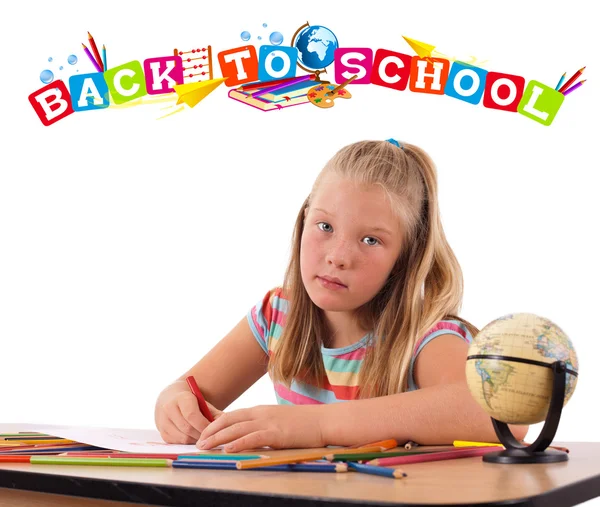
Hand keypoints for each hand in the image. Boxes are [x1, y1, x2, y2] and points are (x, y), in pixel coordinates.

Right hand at [155, 380, 223, 443]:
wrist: (171, 399)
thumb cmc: (192, 402)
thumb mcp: (203, 403)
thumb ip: (215, 414)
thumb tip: (227, 426)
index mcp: (181, 398)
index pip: (192, 415)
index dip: (204, 424)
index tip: (213, 430)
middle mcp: (168, 408)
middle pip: (187, 428)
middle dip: (201, 435)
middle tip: (211, 437)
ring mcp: (163, 422)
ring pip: (183, 438)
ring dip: (195, 440)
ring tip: (203, 437)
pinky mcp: (162, 433)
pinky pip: (178, 443)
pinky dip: (188, 443)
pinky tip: (194, 438)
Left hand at [197, 404, 325, 452]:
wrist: (323, 420)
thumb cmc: (304, 423)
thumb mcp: (279, 420)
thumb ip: (263, 425)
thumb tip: (249, 435)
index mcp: (261, 410)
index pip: (232, 415)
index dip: (215, 424)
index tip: (204, 433)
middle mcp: (261, 414)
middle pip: (229, 420)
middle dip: (211, 431)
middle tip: (198, 442)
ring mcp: (268, 423)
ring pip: (237, 429)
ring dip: (218, 438)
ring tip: (205, 446)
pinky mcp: (277, 434)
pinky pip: (253, 438)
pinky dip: (238, 443)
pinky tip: (228, 449)